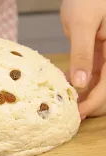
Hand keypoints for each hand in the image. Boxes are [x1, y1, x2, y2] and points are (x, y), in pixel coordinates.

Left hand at [61, 0, 105, 118]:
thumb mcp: (83, 25)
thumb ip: (82, 53)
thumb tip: (80, 83)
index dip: (96, 101)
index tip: (79, 113)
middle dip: (92, 102)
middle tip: (72, 114)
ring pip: (101, 80)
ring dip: (87, 94)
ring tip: (70, 106)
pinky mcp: (98, 51)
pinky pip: (93, 71)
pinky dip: (83, 81)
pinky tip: (70, 88)